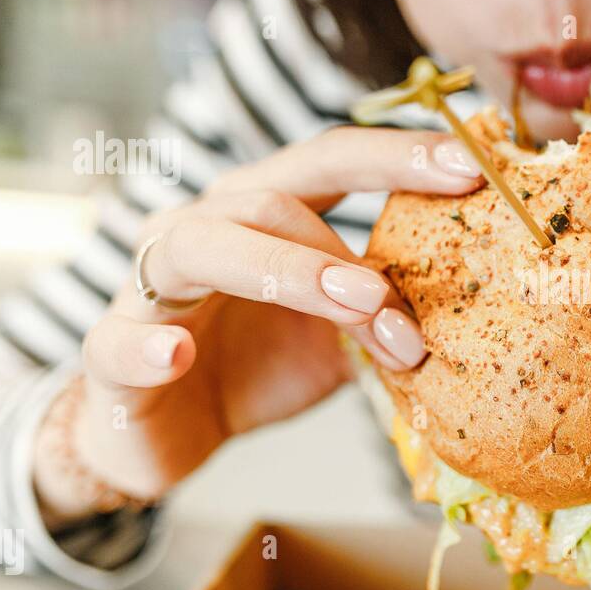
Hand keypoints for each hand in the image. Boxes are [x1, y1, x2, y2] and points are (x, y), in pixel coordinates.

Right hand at [33, 127, 482, 517]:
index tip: (470, 168)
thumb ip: (386, 312)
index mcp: (263, 214)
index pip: (329, 162)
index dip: (394, 156)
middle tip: (404, 292)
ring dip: (288, 274)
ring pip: (204, 248)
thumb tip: (478, 306)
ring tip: (355, 308)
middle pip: (271, 197)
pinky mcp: (112, 352)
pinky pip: (121, 341)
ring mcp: (152, 285)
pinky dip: (148, 346)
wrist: (165, 433)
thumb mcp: (338, 337)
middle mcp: (205, 227)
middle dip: (346, 245)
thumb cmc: (256, 366)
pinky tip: (176, 355)